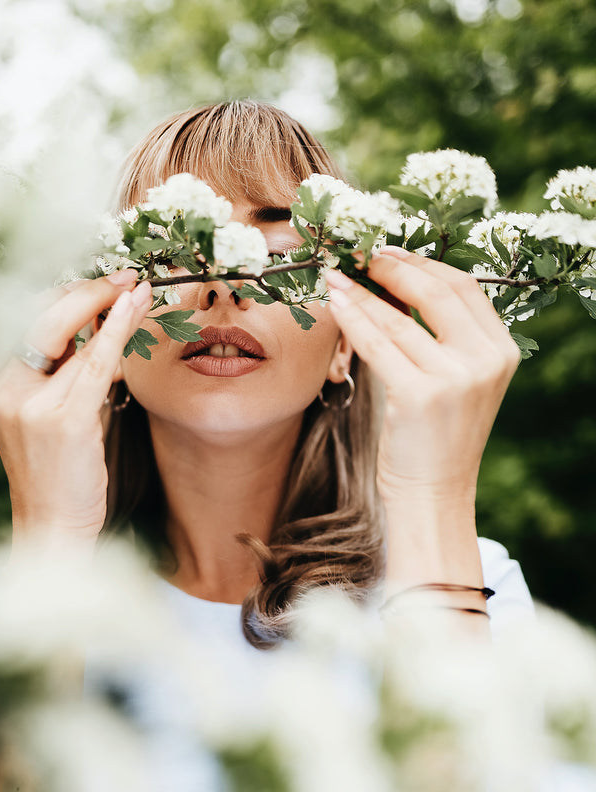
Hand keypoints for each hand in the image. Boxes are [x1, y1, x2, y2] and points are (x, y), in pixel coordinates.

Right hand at [0, 271, 151, 548]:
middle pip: (47, 317)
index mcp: (0, 382)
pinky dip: (116, 331)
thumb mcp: (54, 415)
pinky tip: (134, 309)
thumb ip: (68, 375)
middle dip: (90, 290)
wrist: (51, 528)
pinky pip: (94, 363)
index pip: (32, 320)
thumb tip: (100, 332)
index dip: (70, 294)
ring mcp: (31, 404)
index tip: (105, 282)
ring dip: (112, 306)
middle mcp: (7, 386)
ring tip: (140, 288)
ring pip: (75, 337)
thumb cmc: (58, 473)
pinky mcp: (62, 420)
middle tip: (128, 277)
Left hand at [324, 246, 519, 587]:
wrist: (432, 494)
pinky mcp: (421, 395)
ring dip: (363, 292)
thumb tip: (392, 289)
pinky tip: (335, 304)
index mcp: (500, 350)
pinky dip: (354, 320)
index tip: (387, 253)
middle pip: (437, 291)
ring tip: (336, 277)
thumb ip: (439, 338)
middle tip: (359, 256)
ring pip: (400, 319)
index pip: (463, 288)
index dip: (422, 264)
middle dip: (393, 268)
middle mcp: (486, 359)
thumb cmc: (433, 437)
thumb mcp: (452, 381)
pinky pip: (379, 344)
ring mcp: (456, 377)